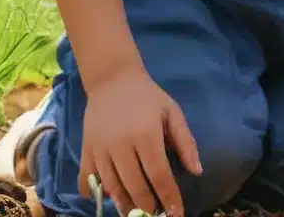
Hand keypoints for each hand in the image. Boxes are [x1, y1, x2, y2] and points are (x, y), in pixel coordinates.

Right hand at [79, 66, 201, 216]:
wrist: (113, 80)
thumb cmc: (148, 97)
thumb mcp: (172, 112)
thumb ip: (185, 142)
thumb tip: (197, 171)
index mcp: (146, 134)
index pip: (159, 175)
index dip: (169, 197)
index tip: (176, 213)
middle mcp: (122, 144)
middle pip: (135, 186)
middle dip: (147, 206)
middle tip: (156, 215)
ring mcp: (100, 149)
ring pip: (112, 188)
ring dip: (125, 205)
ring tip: (136, 212)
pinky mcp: (86, 150)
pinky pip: (87, 181)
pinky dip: (97, 194)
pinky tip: (110, 197)